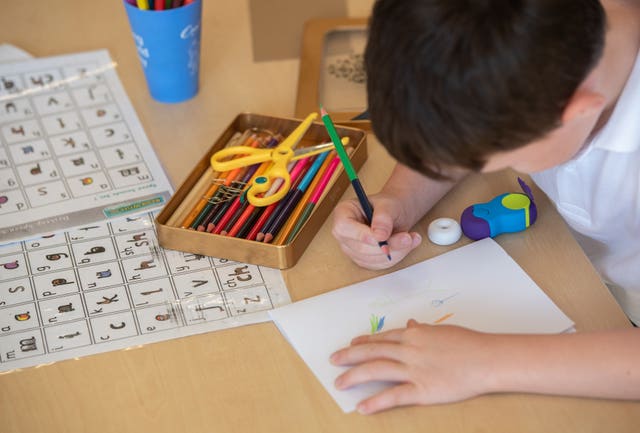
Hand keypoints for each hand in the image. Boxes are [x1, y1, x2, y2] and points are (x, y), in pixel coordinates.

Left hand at [330, 320, 492, 413]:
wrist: (486, 359)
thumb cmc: (468, 343)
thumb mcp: (442, 330)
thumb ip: (423, 330)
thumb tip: (411, 324)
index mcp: (414, 335)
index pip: (382, 338)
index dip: (364, 341)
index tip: (352, 343)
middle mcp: (408, 350)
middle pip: (371, 352)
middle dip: (349, 356)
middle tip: (334, 360)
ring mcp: (413, 370)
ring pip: (376, 370)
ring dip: (354, 376)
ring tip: (339, 383)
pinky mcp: (422, 390)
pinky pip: (393, 396)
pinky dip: (375, 401)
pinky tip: (361, 406)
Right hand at [331, 193, 421, 269]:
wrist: (396, 214)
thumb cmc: (388, 206)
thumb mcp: (388, 205)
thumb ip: (383, 218)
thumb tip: (380, 235)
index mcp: (343, 214)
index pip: (344, 228)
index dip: (361, 235)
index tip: (381, 237)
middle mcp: (344, 234)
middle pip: (360, 248)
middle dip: (387, 245)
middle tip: (407, 238)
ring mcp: (352, 249)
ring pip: (372, 259)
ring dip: (396, 251)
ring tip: (411, 238)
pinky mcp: (364, 260)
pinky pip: (380, 264)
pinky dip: (397, 256)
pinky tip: (407, 245)